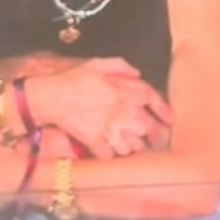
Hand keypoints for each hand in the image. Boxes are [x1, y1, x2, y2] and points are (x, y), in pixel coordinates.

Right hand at [27, 58, 169, 159]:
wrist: (51, 97)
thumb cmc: (73, 79)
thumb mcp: (97, 64)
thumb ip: (120, 66)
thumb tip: (136, 73)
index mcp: (124, 92)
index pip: (152, 99)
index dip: (163, 109)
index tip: (169, 119)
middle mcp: (122, 113)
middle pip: (147, 128)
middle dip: (152, 133)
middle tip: (154, 137)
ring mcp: (110, 130)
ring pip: (133, 146)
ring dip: (134, 145)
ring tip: (131, 144)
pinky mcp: (97, 143)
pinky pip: (112, 155)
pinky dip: (113, 154)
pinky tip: (111, 150)